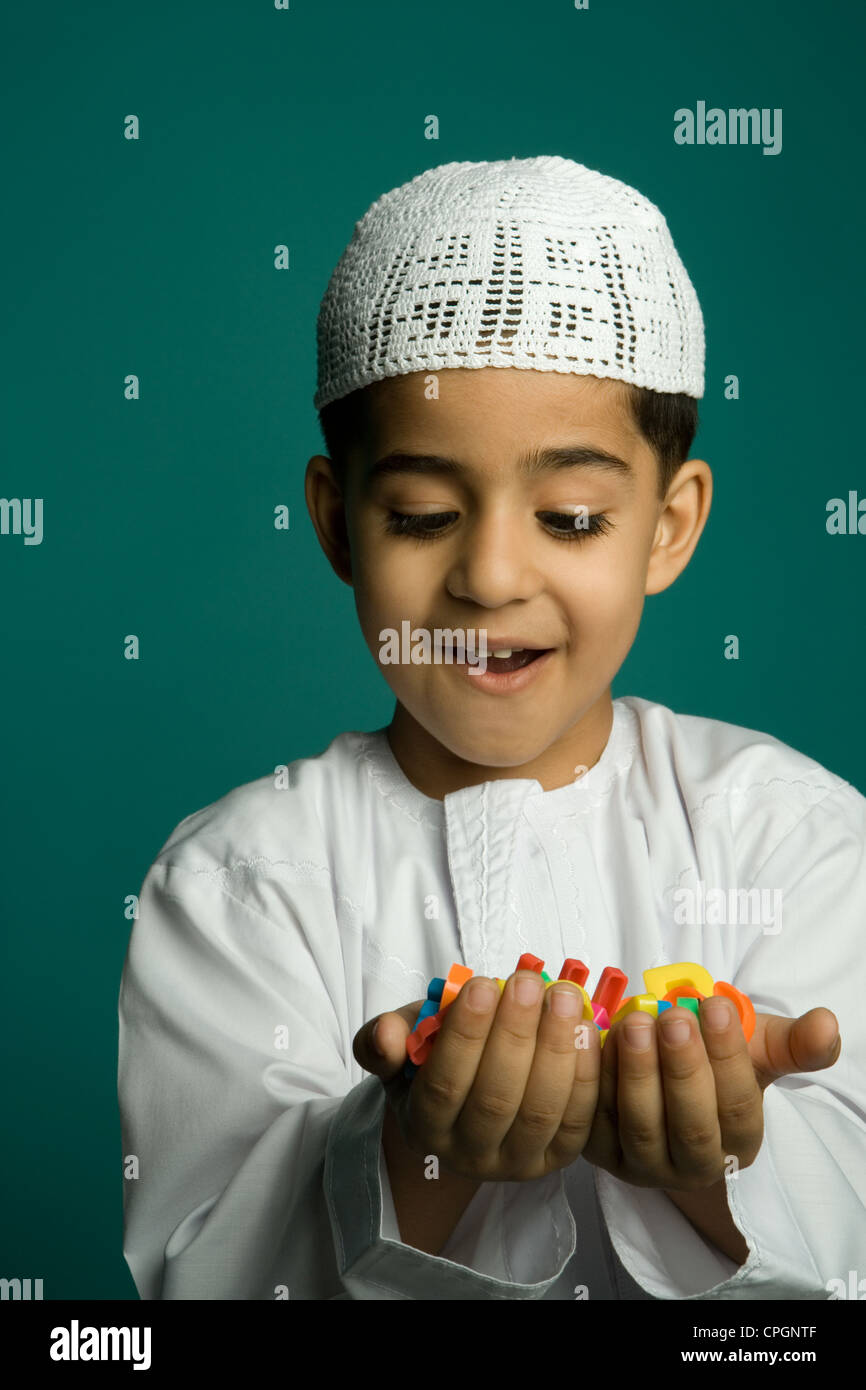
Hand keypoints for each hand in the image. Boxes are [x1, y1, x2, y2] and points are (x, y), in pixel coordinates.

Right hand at [353, 970, 601, 1181]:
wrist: (469, 1098)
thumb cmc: (434, 1059)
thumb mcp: (403, 1045)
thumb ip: (384, 1039)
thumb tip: (386, 1035)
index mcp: (425, 1129)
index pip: (444, 1086)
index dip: (465, 1036)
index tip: (482, 985)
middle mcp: (469, 1156)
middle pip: (495, 1099)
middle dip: (514, 1034)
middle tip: (528, 982)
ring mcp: (517, 1162)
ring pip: (540, 1111)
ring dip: (556, 1049)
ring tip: (563, 997)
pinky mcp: (558, 1158)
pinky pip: (577, 1119)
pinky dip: (585, 1074)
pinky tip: (586, 1029)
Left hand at [582, 996, 841, 1190]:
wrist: (660, 1071)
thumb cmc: (713, 1058)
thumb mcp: (756, 1048)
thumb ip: (794, 1042)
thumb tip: (828, 1026)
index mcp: (737, 1144)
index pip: (738, 1110)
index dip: (729, 1058)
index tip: (717, 1006)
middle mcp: (691, 1166)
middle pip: (691, 1127)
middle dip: (684, 1069)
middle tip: (674, 1016)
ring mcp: (641, 1163)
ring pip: (640, 1127)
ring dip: (637, 1073)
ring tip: (636, 1022)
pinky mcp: (597, 1149)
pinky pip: (593, 1119)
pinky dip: (595, 1078)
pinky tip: (596, 1037)